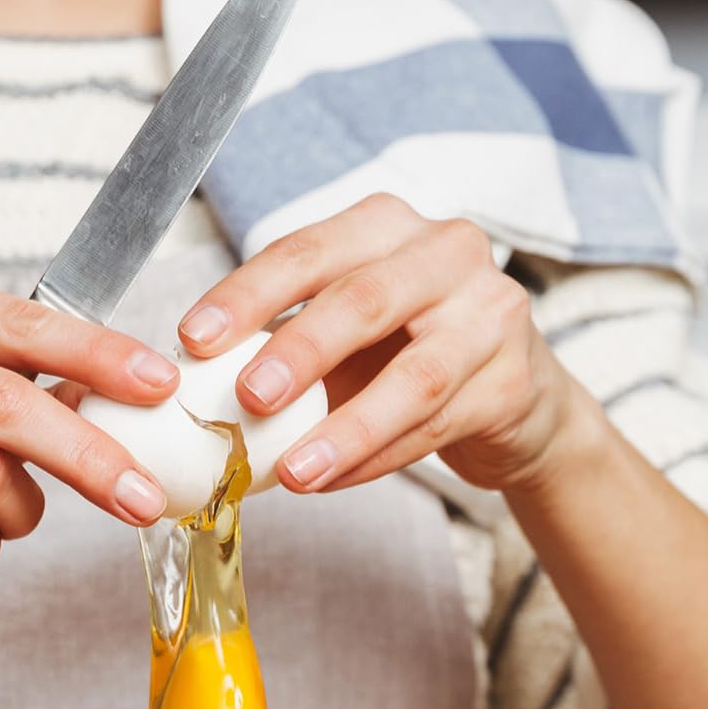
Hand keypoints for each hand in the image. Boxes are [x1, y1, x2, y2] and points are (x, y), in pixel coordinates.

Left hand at [176, 194, 589, 495]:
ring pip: (414, 378)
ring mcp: (491, 315)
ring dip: (346, 430)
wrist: (515, 396)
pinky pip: (438, 426)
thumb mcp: (349, 330)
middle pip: (364, 300)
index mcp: (387, 227)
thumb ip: (286, 341)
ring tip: (295, 472)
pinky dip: (378, 458)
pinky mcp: (514, 382)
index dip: (247, 294)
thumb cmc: (409, 352)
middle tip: (249, 398)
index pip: (307, 251)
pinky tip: (332, 481)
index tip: (193, 339)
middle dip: (300, 351)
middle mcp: (447, 253)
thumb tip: (192, 388)